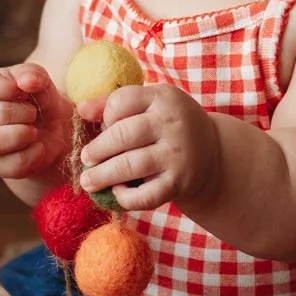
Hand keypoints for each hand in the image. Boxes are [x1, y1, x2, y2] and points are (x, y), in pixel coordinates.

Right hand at [0, 63, 73, 181]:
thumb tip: (27, 81)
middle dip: (25, 113)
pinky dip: (34, 155)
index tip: (25, 91)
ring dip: (23, 134)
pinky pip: (14, 163)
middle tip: (34, 113)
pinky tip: (39, 146)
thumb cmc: (40, 101)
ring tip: (34, 131)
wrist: (54, 132)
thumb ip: (34, 75)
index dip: (7, 87)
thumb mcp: (41, 83)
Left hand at [76, 83, 220, 211]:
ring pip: (132, 165)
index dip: (106, 116)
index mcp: (163, 97)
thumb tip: (81, 109)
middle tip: (85, 160)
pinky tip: (117, 193)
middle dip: (98, 150)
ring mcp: (177, 155)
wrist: (214, 154)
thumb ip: (115, 103)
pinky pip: (147, 195)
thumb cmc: (169, 127)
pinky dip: (127, 197)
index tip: (103, 128)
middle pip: (124, 134)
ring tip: (88, 181)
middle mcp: (173, 123)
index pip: (122, 101)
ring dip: (104, 175)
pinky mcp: (179, 183)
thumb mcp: (151, 105)